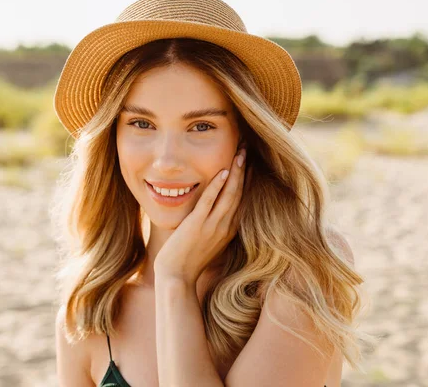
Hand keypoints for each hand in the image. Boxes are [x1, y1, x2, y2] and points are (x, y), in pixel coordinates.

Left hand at [153, 147, 246, 284]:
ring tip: (241, 153)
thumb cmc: (187, 261)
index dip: (248, 180)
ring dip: (236, 172)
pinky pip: (210, 202)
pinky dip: (217, 186)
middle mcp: (225, 227)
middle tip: (248, 149)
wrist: (176, 278)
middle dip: (245, 170)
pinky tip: (223, 171)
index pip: (243, 200)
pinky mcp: (197, 226)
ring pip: (230, 195)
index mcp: (229, 230)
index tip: (251, 163)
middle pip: (240, 193)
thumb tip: (212, 212)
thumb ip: (212, 227)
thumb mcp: (207, 243)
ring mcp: (213, 226)